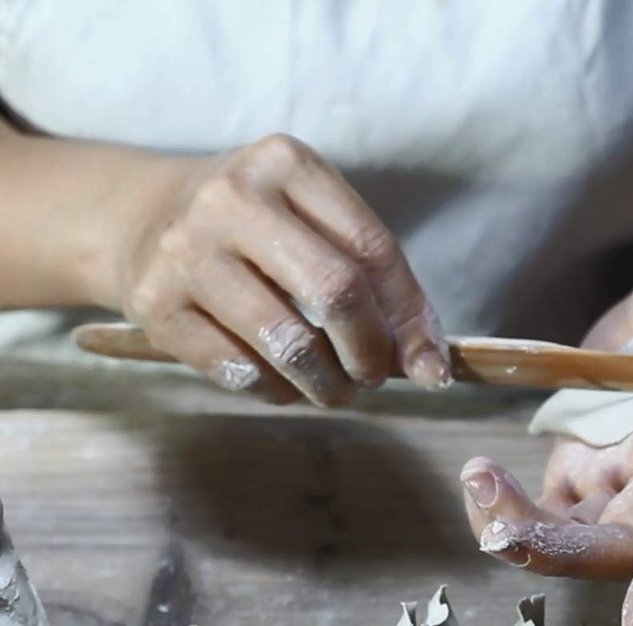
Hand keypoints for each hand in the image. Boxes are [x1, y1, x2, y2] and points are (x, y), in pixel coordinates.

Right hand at [116, 134, 449, 403]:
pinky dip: (275, 392)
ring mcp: (186, 252)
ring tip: (333, 390)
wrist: (138, 217)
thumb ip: (366, 276)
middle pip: (335, 292)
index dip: (411, 317)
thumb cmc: (249, 226)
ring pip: (288, 344)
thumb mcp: (306, 219)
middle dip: (370, 354)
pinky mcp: (154, 305)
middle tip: (373, 378)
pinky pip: (239, 372)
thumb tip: (426, 361)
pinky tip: (281, 384)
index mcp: (286, 165)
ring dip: (326, 385)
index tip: (432, 367)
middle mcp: (233, 199)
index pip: (373, 249)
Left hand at [461, 219, 632, 625]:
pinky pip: (549, 498)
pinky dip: (511, 502)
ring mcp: (623, 465)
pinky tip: (482, 476)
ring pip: (571, 528)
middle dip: (554, 547)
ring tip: (475, 478)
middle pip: (614, 543)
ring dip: (518, 524)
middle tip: (497, 523)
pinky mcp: (588, 449)